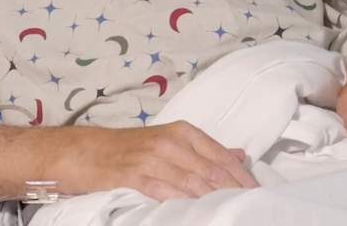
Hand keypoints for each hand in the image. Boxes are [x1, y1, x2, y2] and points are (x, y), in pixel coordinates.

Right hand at [62, 120, 257, 200]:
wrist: (89, 151)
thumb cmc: (133, 148)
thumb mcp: (172, 140)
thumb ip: (206, 149)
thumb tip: (240, 155)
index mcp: (184, 132)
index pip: (221, 156)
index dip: (241, 176)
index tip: (257, 192)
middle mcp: (171, 142)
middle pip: (211, 170)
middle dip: (233, 190)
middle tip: (250, 205)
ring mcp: (152, 158)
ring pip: (192, 182)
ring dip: (212, 198)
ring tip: (230, 210)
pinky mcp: (134, 175)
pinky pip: (164, 191)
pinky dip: (182, 202)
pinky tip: (195, 212)